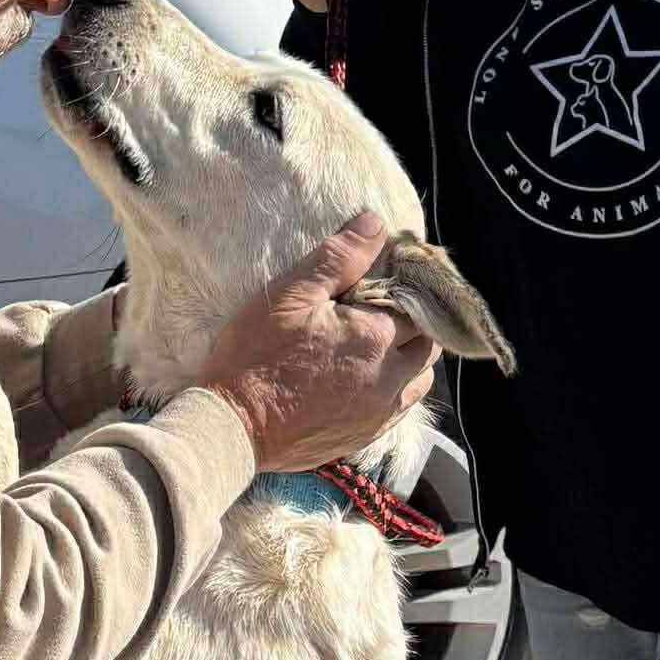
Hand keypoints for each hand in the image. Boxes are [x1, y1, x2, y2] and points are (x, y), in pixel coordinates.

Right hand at [198, 211, 436, 473]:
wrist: (232, 429)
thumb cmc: (254, 357)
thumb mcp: (290, 294)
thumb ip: (338, 257)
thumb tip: (375, 222)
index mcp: (377, 336)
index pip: (416, 303)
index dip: (404, 289)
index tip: (384, 282)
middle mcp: (389, 377)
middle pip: (428, 343)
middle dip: (413, 324)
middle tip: (382, 312)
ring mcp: (378, 413)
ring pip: (420, 380)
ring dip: (410, 360)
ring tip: (379, 347)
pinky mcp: (364, 437)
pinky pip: (399, 410)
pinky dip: (395, 391)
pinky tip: (368, 380)